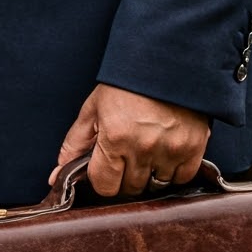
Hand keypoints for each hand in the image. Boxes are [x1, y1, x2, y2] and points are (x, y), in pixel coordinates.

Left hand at [52, 84, 209, 197]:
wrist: (165, 62)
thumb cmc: (126, 84)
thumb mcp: (93, 109)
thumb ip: (75, 144)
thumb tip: (57, 176)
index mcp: (114, 138)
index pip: (104, 186)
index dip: (102, 180)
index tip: (105, 168)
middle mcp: (143, 148)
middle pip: (130, 189)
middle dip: (123, 177)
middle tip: (125, 157)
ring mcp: (170, 150)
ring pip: (155, 187)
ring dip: (149, 176)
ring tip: (146, 152)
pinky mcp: (194, 149)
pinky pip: (182, 179)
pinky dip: (173, 172)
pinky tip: (165, 154)